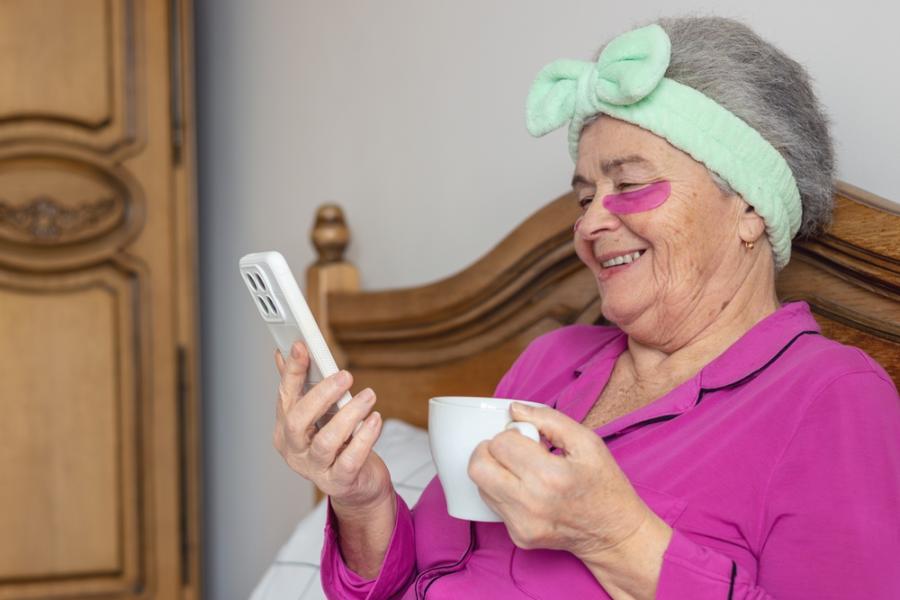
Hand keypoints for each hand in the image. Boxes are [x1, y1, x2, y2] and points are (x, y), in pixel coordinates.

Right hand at [272, 341, 391, 510]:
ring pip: (326, 441)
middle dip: (321, 394)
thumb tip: (284, 352)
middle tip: (345, 375)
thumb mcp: (319, 415)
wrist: (358, 486)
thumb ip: (302, 387)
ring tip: (369, 396)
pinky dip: (365, 438)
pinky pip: (350, 460)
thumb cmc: (338, 445)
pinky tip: (375, 420)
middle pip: (297, 421)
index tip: (302, 346)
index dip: (292, 371)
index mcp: (285, 430)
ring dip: (350, 414)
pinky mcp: (339, 482)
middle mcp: (295, 451)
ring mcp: (315, 469)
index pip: (284, 396)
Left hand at [467, 402, 662, 560]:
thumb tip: (514, 409)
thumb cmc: (604, 484)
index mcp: (550, 476)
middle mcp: (531, 504)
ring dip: (494, 470)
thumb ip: (548, 419)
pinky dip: (502, 490)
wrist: (614, 533)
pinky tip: (526, 488)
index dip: (511, 433)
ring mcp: (522, 524)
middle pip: (478, 468)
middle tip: (510, 449)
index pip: (500, 444)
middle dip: (489, 450)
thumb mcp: (587, 442)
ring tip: (521, 469)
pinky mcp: (518, 537)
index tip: (526, 437)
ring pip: (480, 486)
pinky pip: (493, 504)